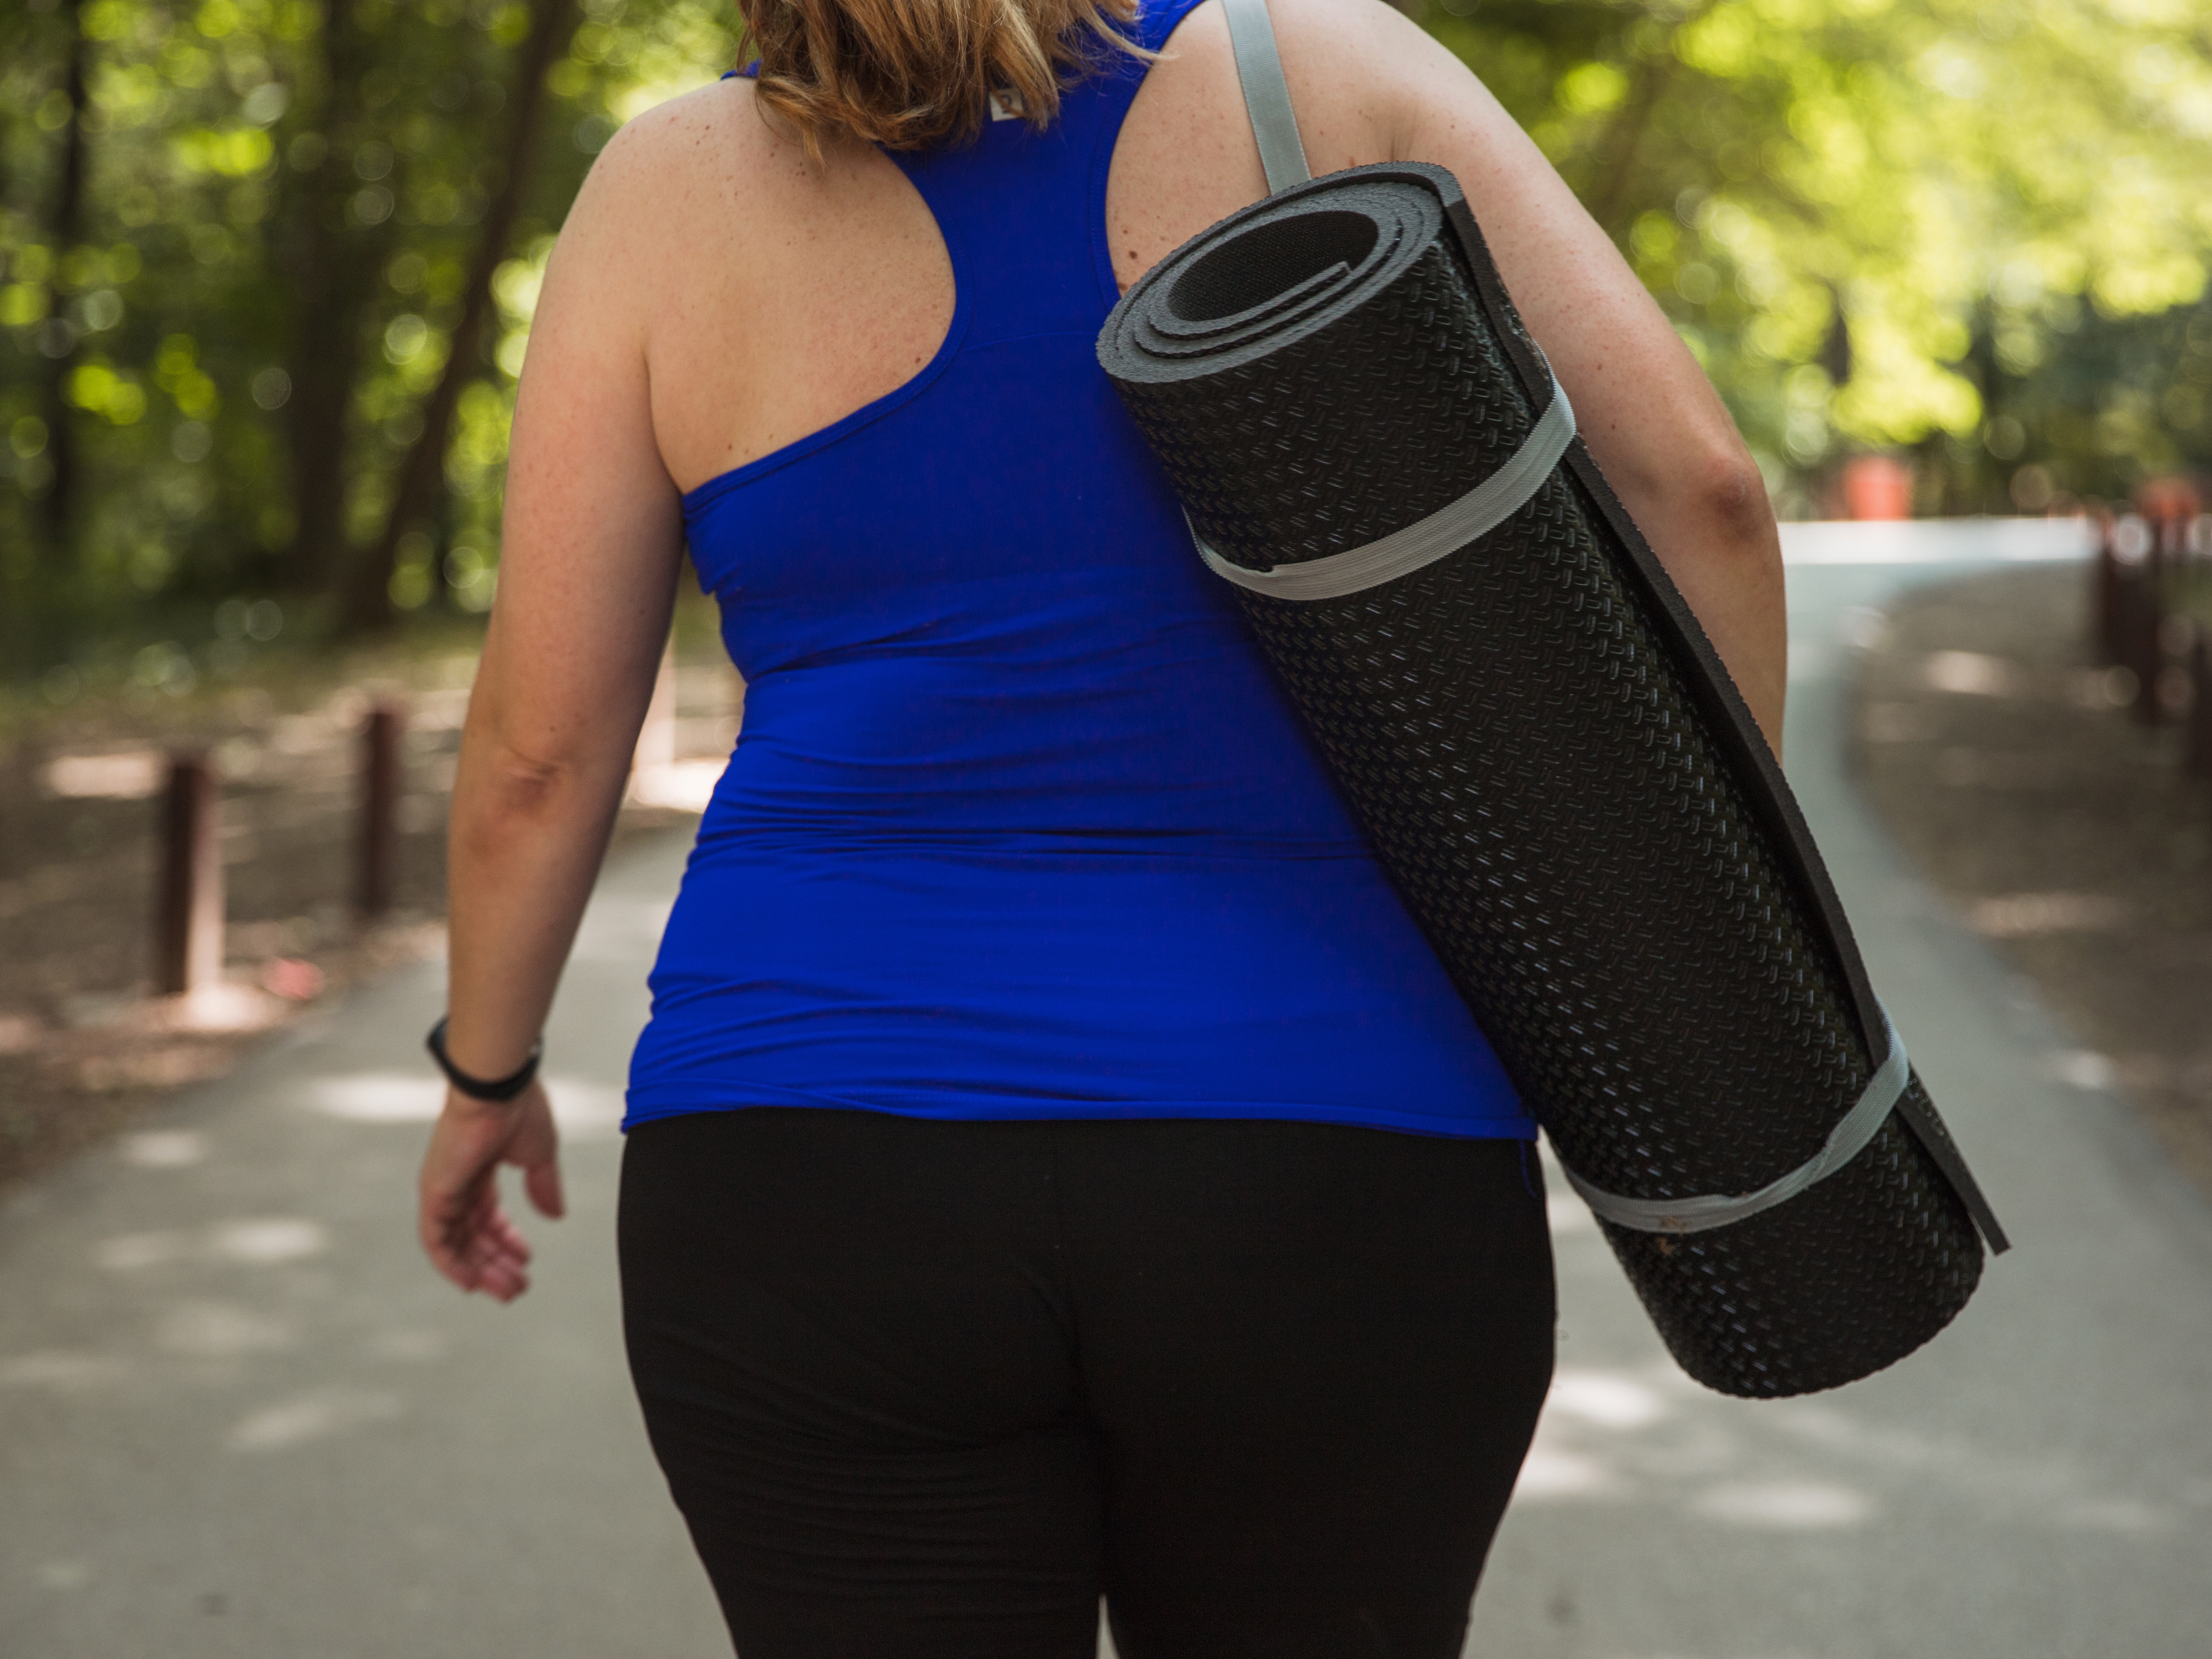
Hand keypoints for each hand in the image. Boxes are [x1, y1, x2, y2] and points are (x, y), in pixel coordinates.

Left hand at [417, 1078, 564, 1300]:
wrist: (497, 1088)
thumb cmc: (519, 1109)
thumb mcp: (539, 1155)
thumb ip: (544, 1186)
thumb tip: (555, 1215)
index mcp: (480, 1169)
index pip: (489, 1215)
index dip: (507, 1241)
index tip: (526, 1260)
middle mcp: (457, 1182)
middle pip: (473, 1234)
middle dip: (496, 1263)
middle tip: (518, 1288)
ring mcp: (443, 1188)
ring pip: (456, 1243)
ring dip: (480, 1270)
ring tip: (508, 1290)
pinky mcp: (434, 1193)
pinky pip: (436, 1240)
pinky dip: (452, 1263)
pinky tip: (472, 1282)